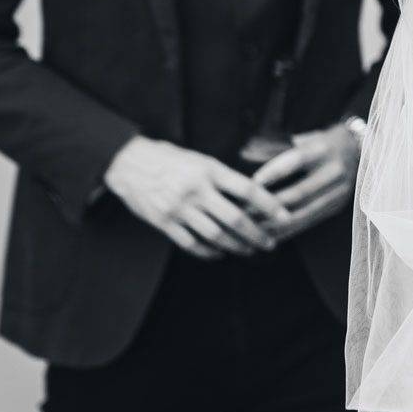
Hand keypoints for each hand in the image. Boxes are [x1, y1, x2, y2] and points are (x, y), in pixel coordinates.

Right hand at [103, 136, 291, 258]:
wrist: (128, 163)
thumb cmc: (167, 158)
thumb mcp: (199, 158)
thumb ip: (222, 176)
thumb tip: (252, 192)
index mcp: (209, 170)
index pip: (247, 190)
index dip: (269, 205)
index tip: (284, 216)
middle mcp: (196, 190)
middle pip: (235, 219)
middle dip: (257, 235)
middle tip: (270, 243)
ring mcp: (179, 209)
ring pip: (216, 235)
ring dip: (236, 246)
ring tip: (249, 250)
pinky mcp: (164, 222)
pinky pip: (191, 244)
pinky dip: (208, 252)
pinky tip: (219, 253)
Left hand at [254, 121, 363, 242]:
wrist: (359, 150)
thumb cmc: (324, 142)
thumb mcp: (307, 137)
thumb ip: (284, 147)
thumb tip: (249, 157)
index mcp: (323, 148)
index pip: (296, 160)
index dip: (274, 172)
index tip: (252, 183)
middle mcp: (334, 171)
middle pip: (299, 192)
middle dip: (269, 205)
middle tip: (244, 212)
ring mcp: (338, 191)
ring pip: (304, 212)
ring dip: (277, 223)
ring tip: (254, 228)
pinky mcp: (337, 206)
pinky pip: (310, 222)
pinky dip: (289, 231)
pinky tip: (272, 235)